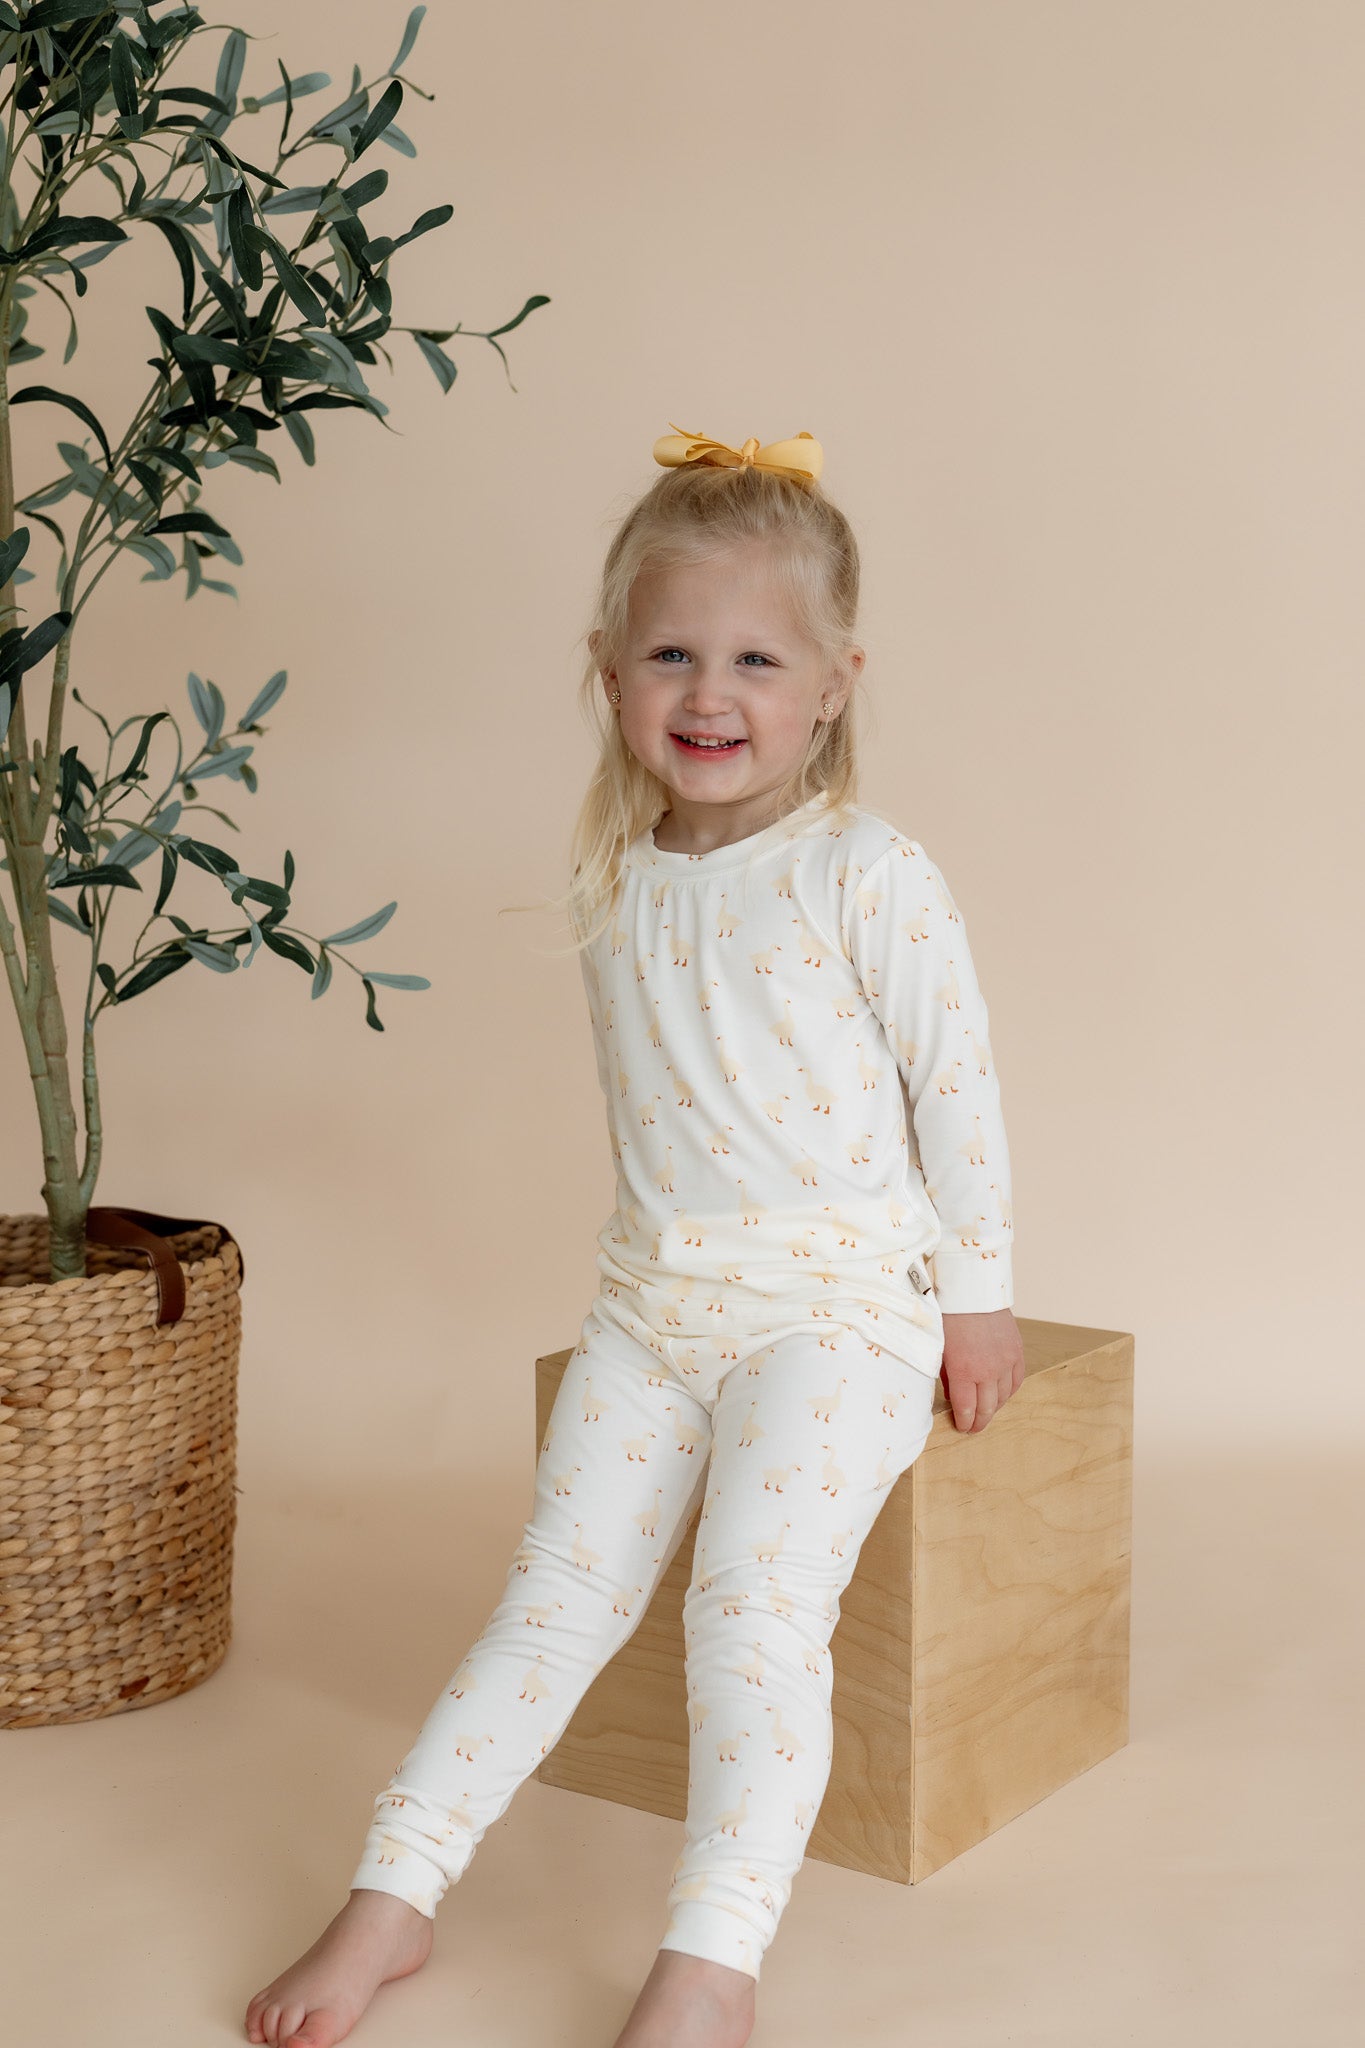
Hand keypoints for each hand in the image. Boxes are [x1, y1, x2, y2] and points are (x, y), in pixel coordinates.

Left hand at [939, 1307, 1024, 1432]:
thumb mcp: (938, 1347)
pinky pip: (1016, 1380)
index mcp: (963, 1370)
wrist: (972, 1288)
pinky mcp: (1017, 1350)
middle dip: (980, 1422)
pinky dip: (1009, 1391)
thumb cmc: (949, 1315)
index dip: (964, 1422)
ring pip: (1004, 1396)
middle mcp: (988, 1370)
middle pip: (988, 1408)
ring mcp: (1005, 1361)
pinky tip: (1001, 1393)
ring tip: (986, 1411)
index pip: (967, 1409)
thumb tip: (951, 1393)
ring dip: (994, 1407)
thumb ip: (945, 1374)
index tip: (961, 1427)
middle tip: (973, 1428)